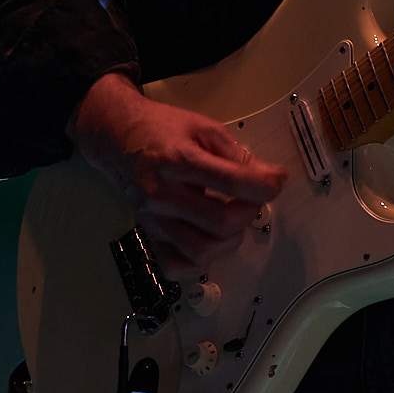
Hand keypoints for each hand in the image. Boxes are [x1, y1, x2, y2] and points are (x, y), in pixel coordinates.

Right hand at [67, 73, 287, 275]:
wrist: (116, 137)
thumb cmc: (162, 128)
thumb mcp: (202, 126)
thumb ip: (236, 153)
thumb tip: (269, 179)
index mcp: (178, 159)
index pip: (230, 181)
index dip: (263, 186)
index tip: (277, 181)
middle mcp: (162, 193)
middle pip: (220, 222)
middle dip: (249, 212)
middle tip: (251, 198)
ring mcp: (153, 218)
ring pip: (202, 251)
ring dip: (229, 239)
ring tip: (231, 218)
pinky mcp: (148, 234)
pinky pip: (177, 266)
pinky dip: (200, 261)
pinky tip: (207, 237)